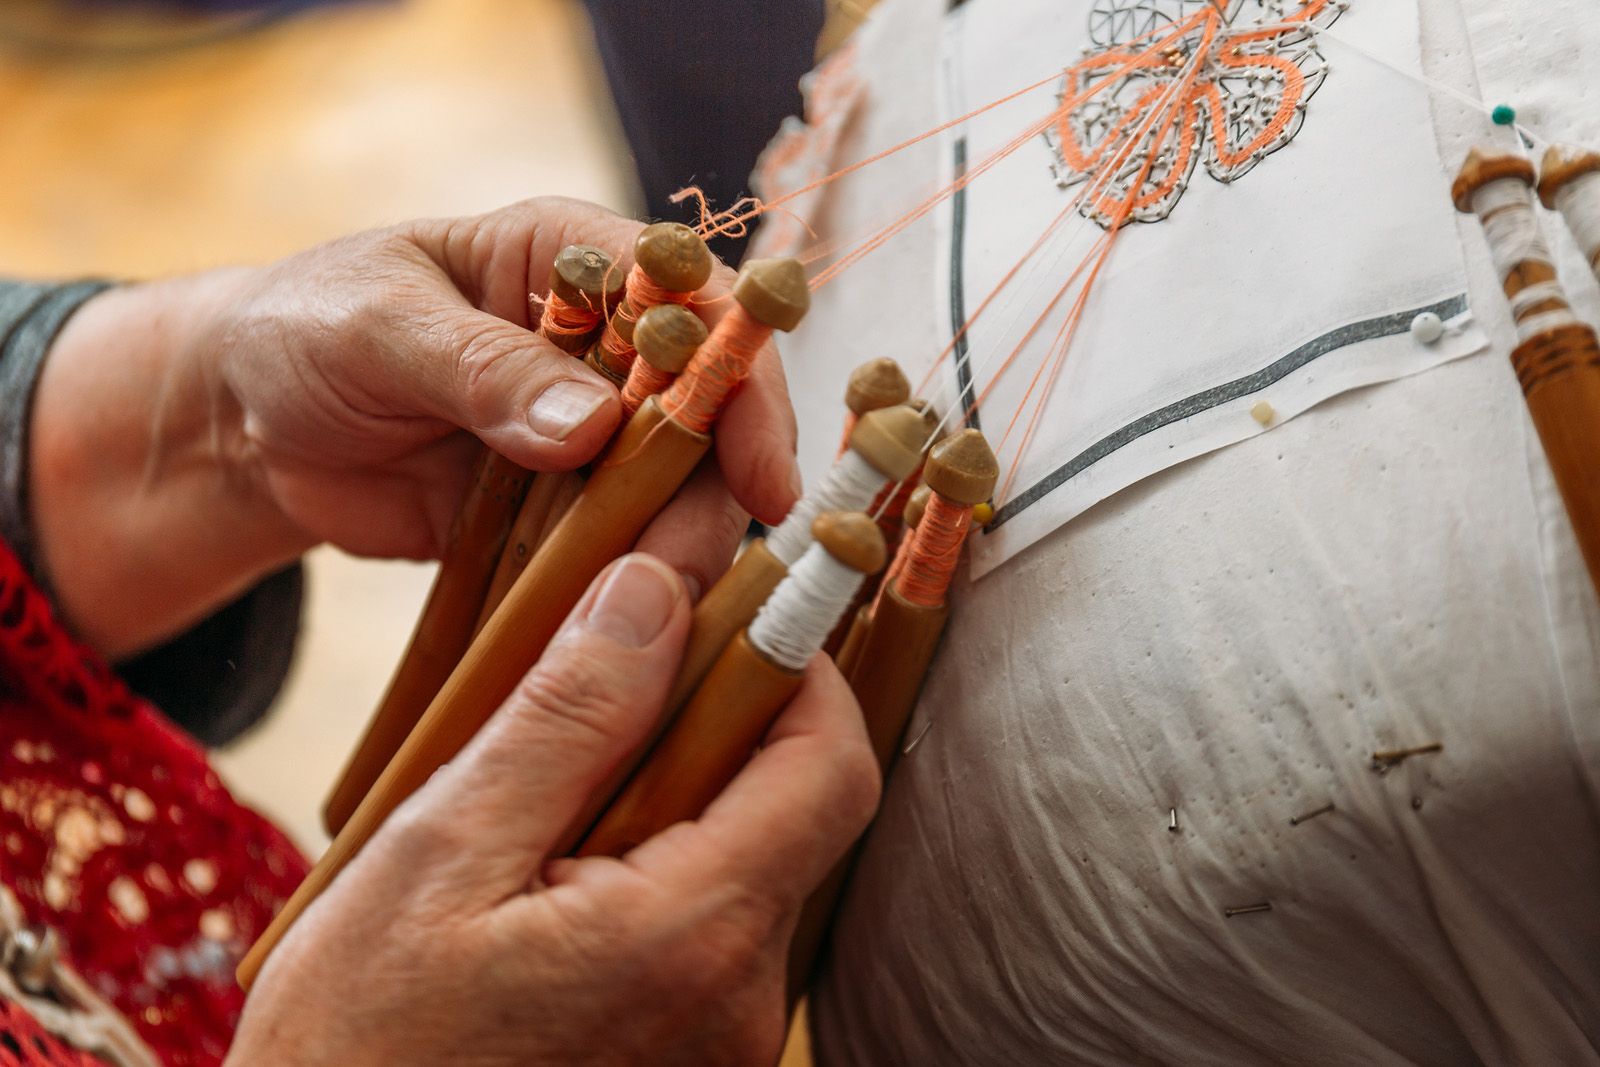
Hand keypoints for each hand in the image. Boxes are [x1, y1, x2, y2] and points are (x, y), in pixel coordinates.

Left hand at [32, 198, 800, 654]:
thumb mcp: (376, 326)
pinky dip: (625, 587)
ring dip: (675, 547)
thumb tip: (592, 425)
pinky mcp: (563, 513)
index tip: (759, 467)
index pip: (700, 303)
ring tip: (647, 605)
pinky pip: (617, 550)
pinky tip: (620, 626)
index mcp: (576, 262)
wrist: (244, 427)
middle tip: (690, 563)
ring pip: (679, 491)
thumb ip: (481, 367)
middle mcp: (606, 348)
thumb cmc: (304, 330)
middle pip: (711, 410)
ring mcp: (591, 437)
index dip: (744, 377)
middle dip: (720, 487)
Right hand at [227, 554, 879, 1065]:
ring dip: (671, 802)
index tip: (725, 618)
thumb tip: (657, 590)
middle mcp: (739, 1000)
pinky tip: (552, 883)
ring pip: (742, 863)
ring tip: (547, 808)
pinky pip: (706, 928)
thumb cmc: (358, 1045)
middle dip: (712, 728)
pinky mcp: (693, 1063)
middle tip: (598, 701)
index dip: (794, 668)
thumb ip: (567, 717)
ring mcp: (722, 1043)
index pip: (830, 764)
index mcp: (694, 936)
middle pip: (789, 808)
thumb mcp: (441, 855)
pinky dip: (653, 874)